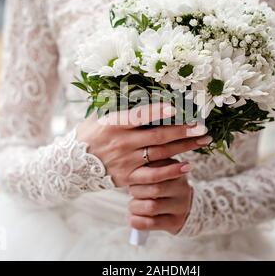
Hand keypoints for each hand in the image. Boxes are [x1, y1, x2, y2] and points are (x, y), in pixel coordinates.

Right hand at [77, 103, 210, 186]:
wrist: (71, 166)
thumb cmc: (88, 136)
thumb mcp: (99, 117)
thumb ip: (121, 110)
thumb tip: (145, 98)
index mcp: (113, 124)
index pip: (140, 116)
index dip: (159, 112)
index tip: (177, 108)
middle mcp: (122, 142)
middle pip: (158, 136)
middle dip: (183, 130)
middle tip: (202, 126)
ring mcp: (126, 161)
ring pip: (161, 153)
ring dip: (184, 147)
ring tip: (203, 141)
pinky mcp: (128, 177)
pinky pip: (153, 176)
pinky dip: (171, 171)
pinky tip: (187, 166)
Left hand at [127, 159, 192, 234]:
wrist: (181, 207)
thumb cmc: (162, 186)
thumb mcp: (159, 172)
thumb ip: (147, 167)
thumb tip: (130, 167)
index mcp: (177, 171)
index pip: (155, 169)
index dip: (140, 174)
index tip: (133, 176)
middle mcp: (182, 188)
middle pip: (155, 188)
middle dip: (136, 191)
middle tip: (132, 192)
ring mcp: (181, 206)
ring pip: (152, 207)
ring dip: (135, 207)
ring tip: (133, 205)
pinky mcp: (176, 222)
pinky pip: (152, 223)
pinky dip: (137, 221)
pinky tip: (133, 218)